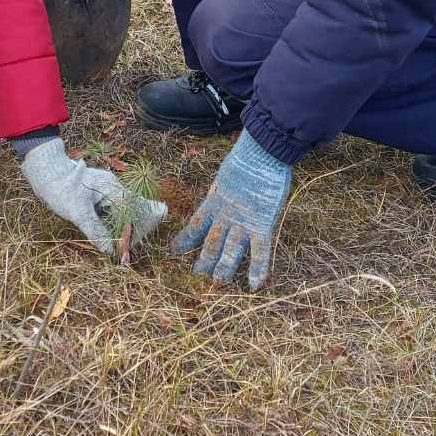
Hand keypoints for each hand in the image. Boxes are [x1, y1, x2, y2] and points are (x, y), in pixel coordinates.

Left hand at [21, 137, 167, 253]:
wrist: (46, 172)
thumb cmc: (61, 189)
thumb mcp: (78, 213)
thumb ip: (95, 230)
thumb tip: (110, 250)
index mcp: (112, 188)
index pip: (133, 209)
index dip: (136, 227)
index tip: (133, 244)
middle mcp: (113, 187)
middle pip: (131, 210)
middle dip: (132, 228)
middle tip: (129, 248)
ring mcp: (106, 190)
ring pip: (121, 211)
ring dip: (121, 227)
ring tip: (121, 246)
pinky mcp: (98, 194)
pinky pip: (111, 210)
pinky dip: (111, 223)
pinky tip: (108, 235)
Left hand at [172, 131, 291, 290]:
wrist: (262, 150)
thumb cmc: (248, 156)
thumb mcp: (228, 173)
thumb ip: (224, 187)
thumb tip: (224, 189)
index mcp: (215, 201)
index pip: (195, 224)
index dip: (185, 239)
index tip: (173, 250)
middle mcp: (225, 215)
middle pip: (210, 242)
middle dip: (203, 260)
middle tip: (196, 278)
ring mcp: (242, 221)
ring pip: (230, 250)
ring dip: (223, 268)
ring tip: (217, 283)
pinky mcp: (261, 223)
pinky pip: (260, 250)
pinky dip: (258, 268)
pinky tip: (254, 285)